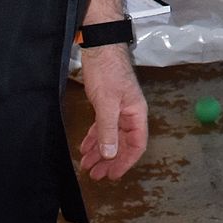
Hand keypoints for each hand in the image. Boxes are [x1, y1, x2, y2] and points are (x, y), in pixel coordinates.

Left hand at [78, 44, 148, 181]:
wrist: (100, 47)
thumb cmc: (107, 72)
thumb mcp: (107, 103)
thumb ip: (108, 129)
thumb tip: (110, 155)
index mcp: (136, 114)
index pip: (137, 145)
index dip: (125, 162)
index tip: (112, 175)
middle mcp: (130, 114)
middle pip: (122, 143)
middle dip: (109, 160)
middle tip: (95, 175)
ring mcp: (118, 109)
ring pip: (111, 137)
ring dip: (99, 151)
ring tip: (86, 165)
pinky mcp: (106, 104)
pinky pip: (103, 127)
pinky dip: (95, 138)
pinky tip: (85, 147)